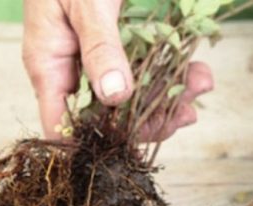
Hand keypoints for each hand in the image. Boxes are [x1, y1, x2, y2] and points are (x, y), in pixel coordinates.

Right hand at [22, 0, 211, 139]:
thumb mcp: (85, 6)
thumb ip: (99, 49)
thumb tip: (116, 97)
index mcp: (51, 66)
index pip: (62, 125)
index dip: (93, 143)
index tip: (132, 145)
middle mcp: (78, 72)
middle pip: (111, 120)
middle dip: (151, 120)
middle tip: (185, 112)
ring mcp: (104, 64)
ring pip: (138, 101)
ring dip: (172, 98)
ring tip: (201, 83)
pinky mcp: (128, 52)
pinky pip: (152, 76)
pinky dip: (176, 77)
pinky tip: (198, 74)